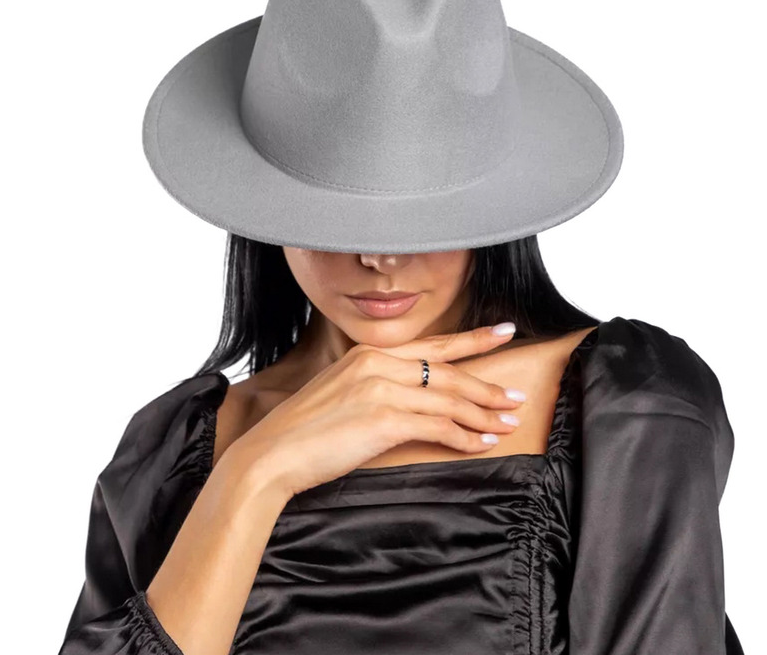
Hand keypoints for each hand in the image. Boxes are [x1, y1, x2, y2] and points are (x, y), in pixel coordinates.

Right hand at [229, 324, 525, 498]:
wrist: (272, 454)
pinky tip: (482, 443)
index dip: (472, 339)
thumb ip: (375, 384)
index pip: (432, 344)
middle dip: (487, 384)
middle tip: (515, 395)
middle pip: (448, 371)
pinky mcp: (385, 419)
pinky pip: (439, 426)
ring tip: (507, 422)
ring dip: (484, 413)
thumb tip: (411, 396)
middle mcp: (378, 363)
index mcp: (368, 353)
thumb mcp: (340, 392)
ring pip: (449, 399)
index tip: (503, 332)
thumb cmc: (304, 430)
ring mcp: (382, 389)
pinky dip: (465, 436)